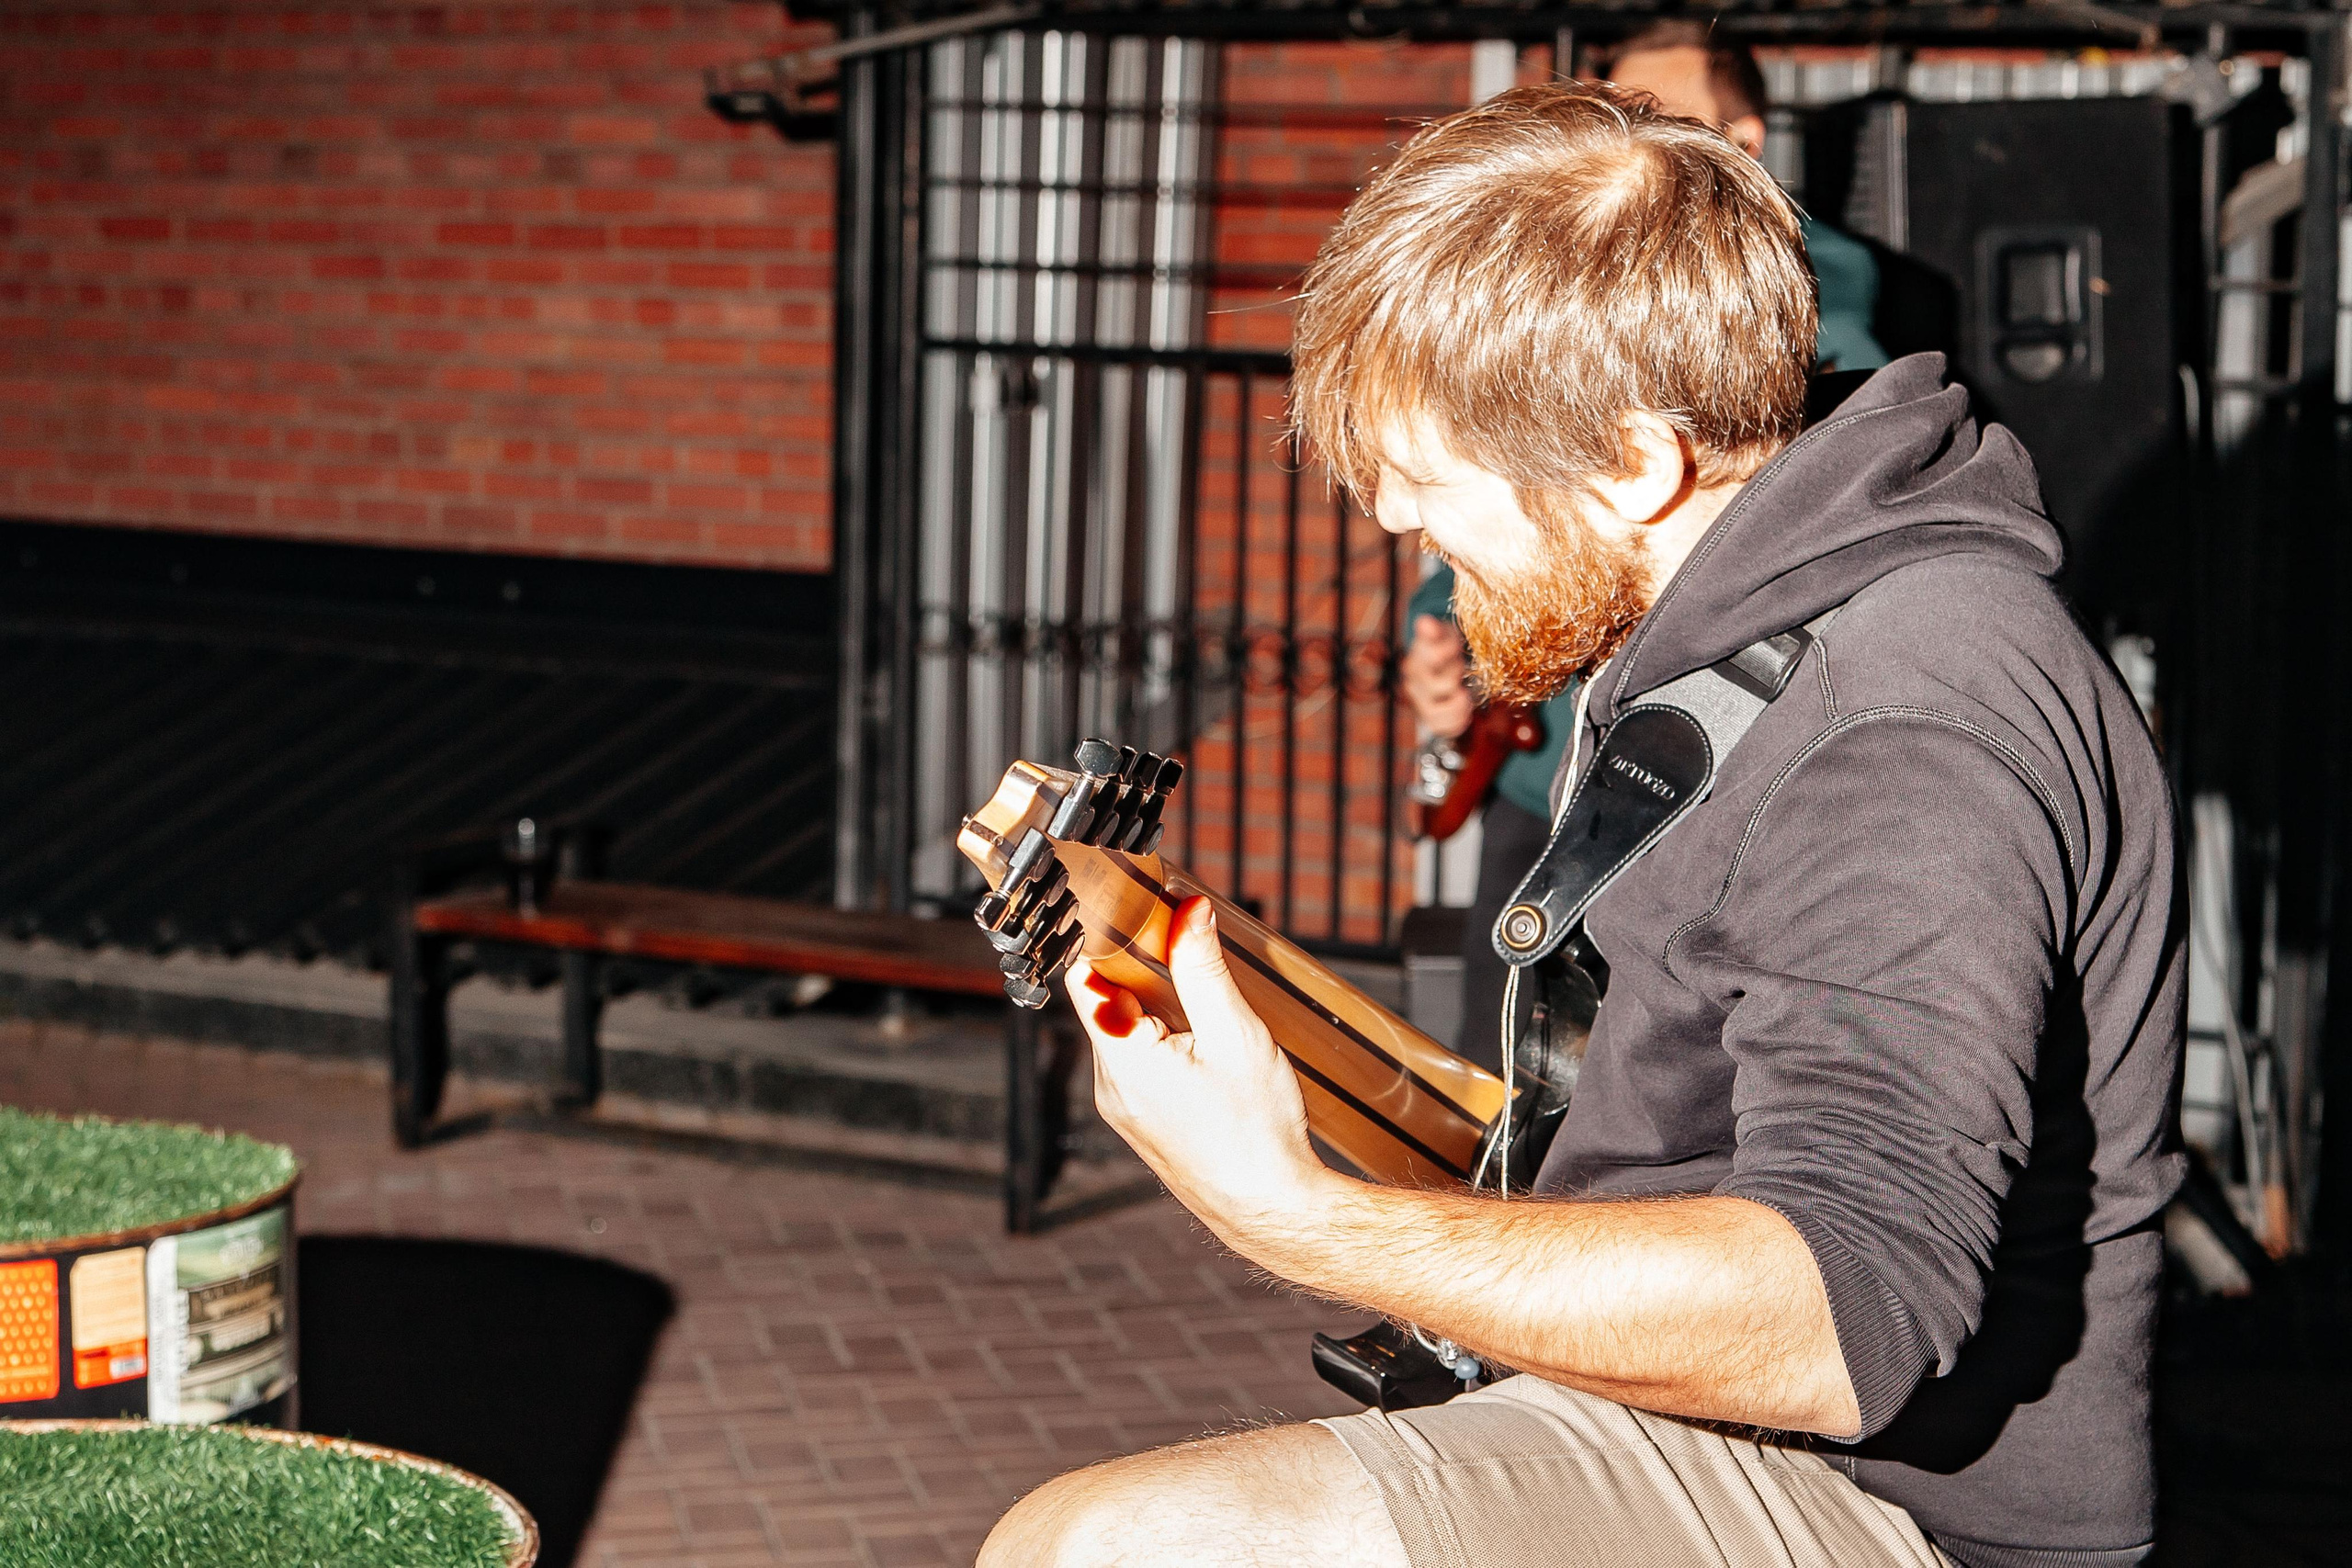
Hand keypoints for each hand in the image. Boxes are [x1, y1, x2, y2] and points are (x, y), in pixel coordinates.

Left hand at [1065, 898, 1328, 1248]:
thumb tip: (1187, 910)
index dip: (1102, 937)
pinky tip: (1202, 1039)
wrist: (1271, 1209)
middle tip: (1179, 938)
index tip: (1132, 908)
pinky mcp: (1143, 1122)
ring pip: (1123, 1031)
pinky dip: (1161, 1037)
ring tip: (1199, 993)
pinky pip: (1137, 1062)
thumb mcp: (1235, 1036)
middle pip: (1104, 1001)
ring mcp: (1123, 1107)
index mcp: (1122, 1059)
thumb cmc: (1256, 1131)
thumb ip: (1203, 969)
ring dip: (1154, 1004)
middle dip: (1139, 967)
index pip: (1083, 976)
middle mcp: (1110, 1085)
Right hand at [1401, 614, 1474, 738]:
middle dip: (1453, 677)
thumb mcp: (1442, 635)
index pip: (1429, 658)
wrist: (1443, 667)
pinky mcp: (1431, 718)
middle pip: (1434, 686)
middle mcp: (1413, 683)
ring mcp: (1420, 702)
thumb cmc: (1445, 649)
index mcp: (1416, 659)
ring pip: (1433, 712)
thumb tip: (1425, 622)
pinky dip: (1456, 721)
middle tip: (1461, 670)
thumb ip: (1434, 631)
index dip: (1444, 655)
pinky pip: (1440, 727)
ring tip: (1465, 696)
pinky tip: (1464, 710)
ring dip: (1455, 705)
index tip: (1455, 649)